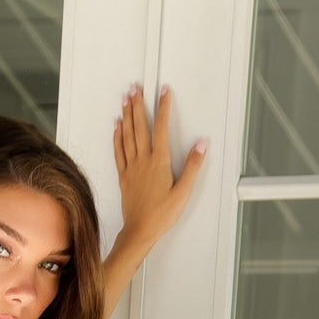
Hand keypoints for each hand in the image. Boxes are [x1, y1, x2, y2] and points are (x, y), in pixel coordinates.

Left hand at [112, 83, 206, 252]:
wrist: (139, 231)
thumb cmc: (161, 214)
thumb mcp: (183, 192)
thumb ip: (192, 166)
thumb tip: (201, 145)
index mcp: (158, 162)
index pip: (161, 128)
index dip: (163, 107)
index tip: (163, 91)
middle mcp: (143, 161)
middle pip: (140, 127)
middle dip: (138, 105)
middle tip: (135, 87)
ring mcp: (131, 168)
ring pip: (127, 136)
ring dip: (126, 116)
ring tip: (125, 99)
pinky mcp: (123, 176)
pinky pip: (118, 151)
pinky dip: (117, 136)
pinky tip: (117, 126)